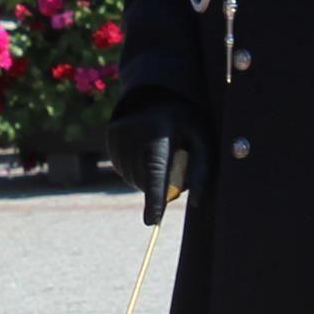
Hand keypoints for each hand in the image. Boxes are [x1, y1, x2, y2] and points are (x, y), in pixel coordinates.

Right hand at [107, 99, 203, 228]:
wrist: (159, 92)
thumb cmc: (188, 120)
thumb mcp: (203, 139)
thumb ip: (202, 171)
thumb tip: (196, 205)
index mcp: (160, 132)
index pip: (156, 172)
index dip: (155, 198)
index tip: (152, 222)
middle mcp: (134, 132)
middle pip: (144, 180)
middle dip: (159, 187)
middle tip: (174, 168)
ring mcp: (118, 133)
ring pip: (132, 178)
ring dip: (147, 179)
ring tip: (160, 156)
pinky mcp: (110, 136)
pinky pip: (123, 169)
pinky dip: (136, 170)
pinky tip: (146, 152)